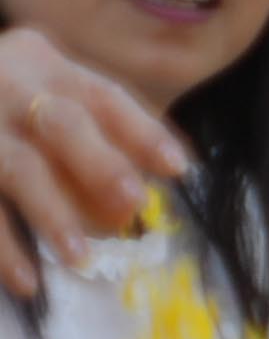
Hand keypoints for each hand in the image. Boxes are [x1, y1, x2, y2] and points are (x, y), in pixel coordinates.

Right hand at [0, 27, 189, 300]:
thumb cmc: (2, 107)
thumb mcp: (39, 93)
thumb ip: (90, 132)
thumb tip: (144, 190)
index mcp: (41, 59)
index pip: (102, 94)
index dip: (142, 131)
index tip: (179, 168)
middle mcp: (4, 80)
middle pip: (59, 121)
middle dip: (99, 164)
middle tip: (131, 205)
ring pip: (17, 167)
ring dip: (52, 215)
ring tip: (81, 259)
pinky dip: (2, 246)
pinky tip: (25, 279)